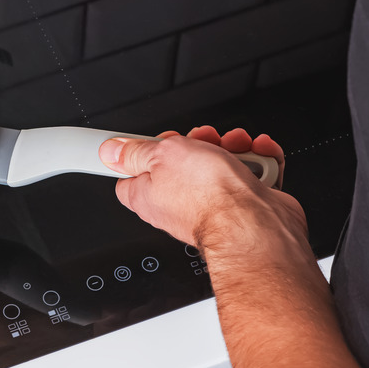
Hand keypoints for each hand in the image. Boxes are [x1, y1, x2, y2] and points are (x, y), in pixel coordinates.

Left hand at [98, 126, 305, 257]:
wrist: (257, 225)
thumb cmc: (209, 196)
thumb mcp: (162, 156)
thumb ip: (136, 152)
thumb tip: (110, 152)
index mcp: (148, 195)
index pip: (131, 175)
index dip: (143, 153)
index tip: (153, 142)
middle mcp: (177, 204)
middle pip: (181, 162)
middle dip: (198, 142)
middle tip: (204, 142)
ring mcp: (212, 205)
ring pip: (219, 163)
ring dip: (232, 147)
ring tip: (236, 148)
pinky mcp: (244, 205)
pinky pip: (249, 173)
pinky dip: (257, 160)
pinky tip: (258, 156)